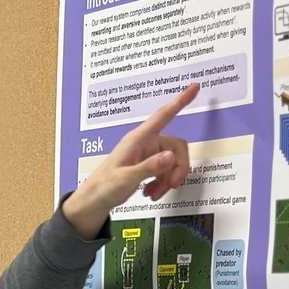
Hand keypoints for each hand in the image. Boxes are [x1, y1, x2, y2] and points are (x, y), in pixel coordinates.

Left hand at [62, 82, 198, 236]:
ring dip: (168, 179)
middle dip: (178, 168)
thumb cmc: (104, 187)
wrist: (94, 201)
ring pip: (173, 162)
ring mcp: (147, 154)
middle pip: (176, 147)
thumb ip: (148, 167)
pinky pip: (166, 170)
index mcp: (138, 139)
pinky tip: (150, 193)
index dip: (180, 101)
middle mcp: (145, 143)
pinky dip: (162, 183)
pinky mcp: (148, 165)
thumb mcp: (126, 178)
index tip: (195, 86)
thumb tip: (170, 156)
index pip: (163, 116)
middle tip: (172, 185)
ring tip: (153, 194)